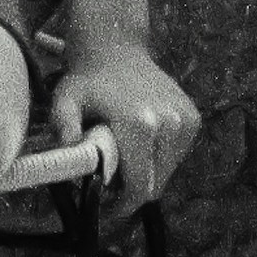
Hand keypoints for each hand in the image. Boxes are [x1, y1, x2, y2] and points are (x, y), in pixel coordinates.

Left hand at [49, 33, 200, 213]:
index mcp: (140, 125)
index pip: (140, 187)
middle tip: (111, 177)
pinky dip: (160, 157)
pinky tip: (141, 140)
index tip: (109, 208)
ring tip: (124, 153)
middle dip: (132, 189)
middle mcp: (169, 124)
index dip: (123, 205)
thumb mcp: (65, 102)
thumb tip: (71, 156)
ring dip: (147, 173)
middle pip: (156, 185)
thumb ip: (64, 129)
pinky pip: (177, 154)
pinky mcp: (193, 117)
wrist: (116, 48)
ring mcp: (185, 120)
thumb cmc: (88, 80)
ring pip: (168, 171)